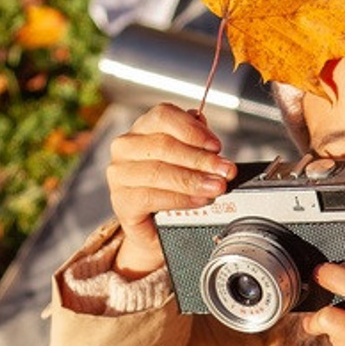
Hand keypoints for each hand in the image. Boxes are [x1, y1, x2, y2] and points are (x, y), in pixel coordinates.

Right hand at [105, 103, 235, 277]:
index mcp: (142, 130)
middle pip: (164, 145)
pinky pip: (152, 197)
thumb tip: (207, 132)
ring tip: (216, 187)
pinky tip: (198, 200)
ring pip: (159, 172)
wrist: (156, 230)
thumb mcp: (186, 162)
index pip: (163, 115)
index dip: (193, 129)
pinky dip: (180, 199)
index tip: (215, 145)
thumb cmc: (170, 191)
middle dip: (201, 159)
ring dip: (193, 180)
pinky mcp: (121, 201)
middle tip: (225, 171)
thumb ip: (195, 143)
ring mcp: (120, 175)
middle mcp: (126, 148)